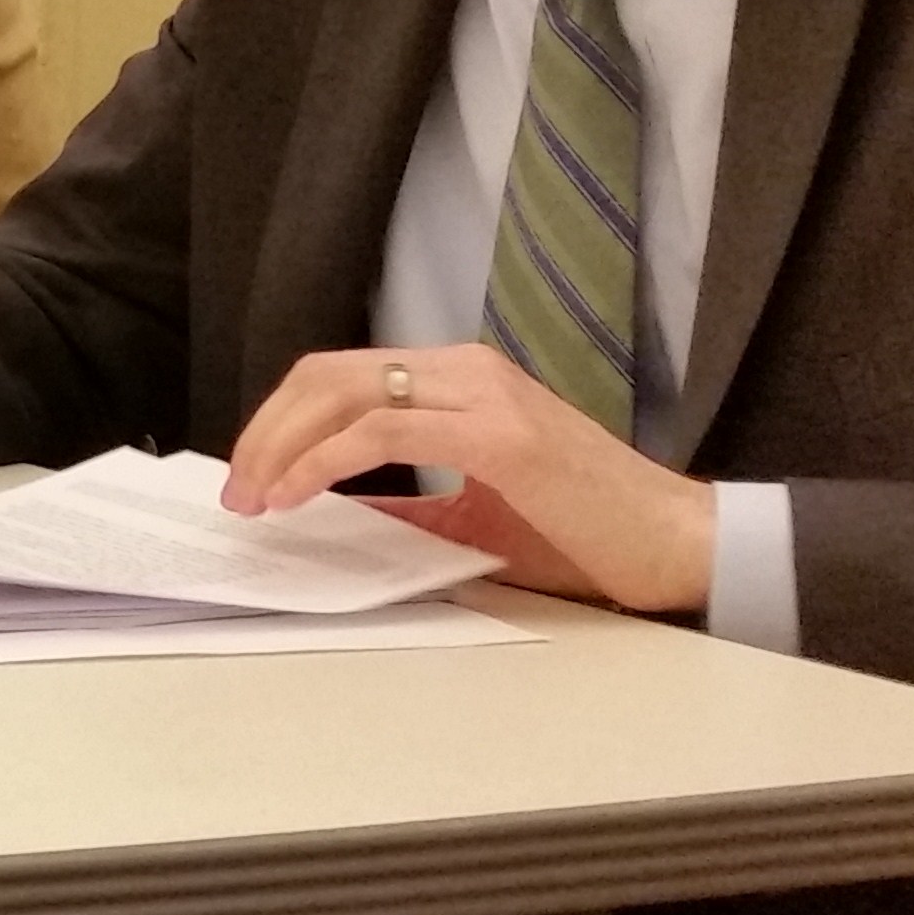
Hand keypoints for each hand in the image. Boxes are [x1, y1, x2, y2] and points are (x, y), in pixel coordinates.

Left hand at [221, 343, 713, 615]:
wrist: (678, 544)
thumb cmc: (586, 532)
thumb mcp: (475, 513)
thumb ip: (409, 503)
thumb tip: (336, 512)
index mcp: (462, 379)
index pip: (342, 376)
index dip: (281, 421)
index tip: (251, 476)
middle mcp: (467, 370)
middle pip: (326, 375)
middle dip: (265, 431)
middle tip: (236, 491)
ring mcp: (484, 395)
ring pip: (343, 394)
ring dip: (281, 448)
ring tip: (254, 499)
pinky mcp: (499, 435)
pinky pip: (382, 432)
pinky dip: (323, 462)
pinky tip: (297, 495)